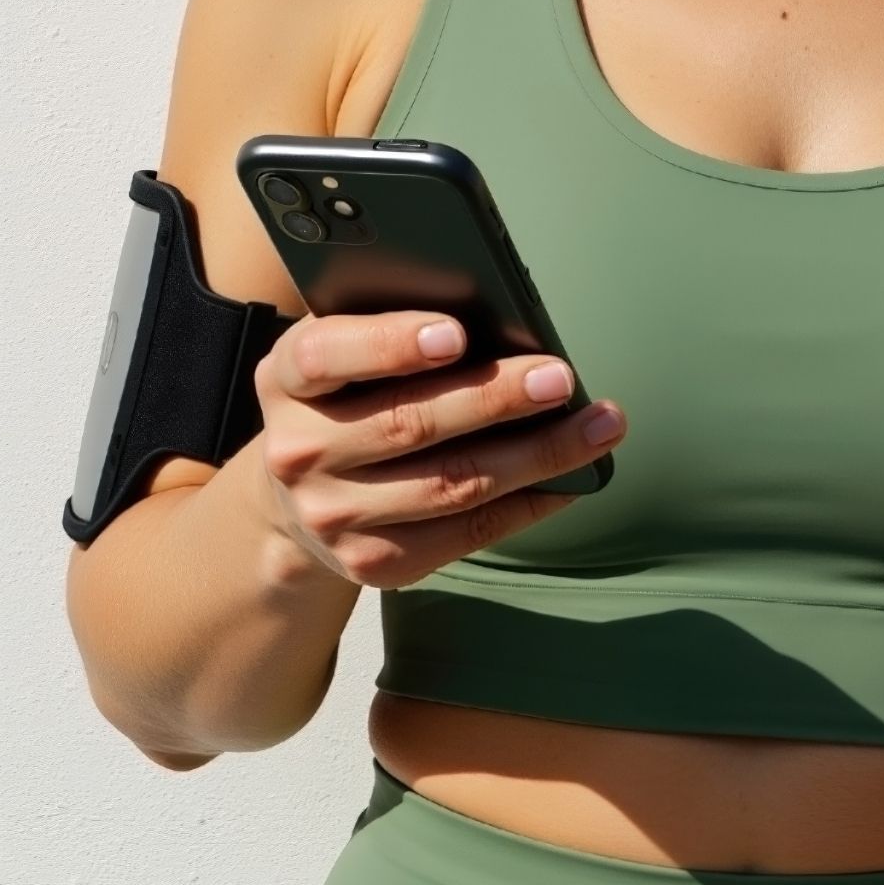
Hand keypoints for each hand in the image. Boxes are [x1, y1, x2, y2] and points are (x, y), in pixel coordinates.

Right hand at [249, 312, 623, 589]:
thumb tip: (502, 320)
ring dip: (536, 455)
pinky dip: (528, 504)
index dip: (391, 344)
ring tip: (598, 425)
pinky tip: (572, 478)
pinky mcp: (372, 564)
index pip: (326, 355)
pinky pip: (466, 534)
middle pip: (408, 425)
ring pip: (451, 484)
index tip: (456, 332)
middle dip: (494, 399)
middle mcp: (299, 451)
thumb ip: (390, 330)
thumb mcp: (341, 353)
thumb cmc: (343, 398)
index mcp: (286, 378)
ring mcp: (333, 516)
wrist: (294, 500)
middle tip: (560, 378)